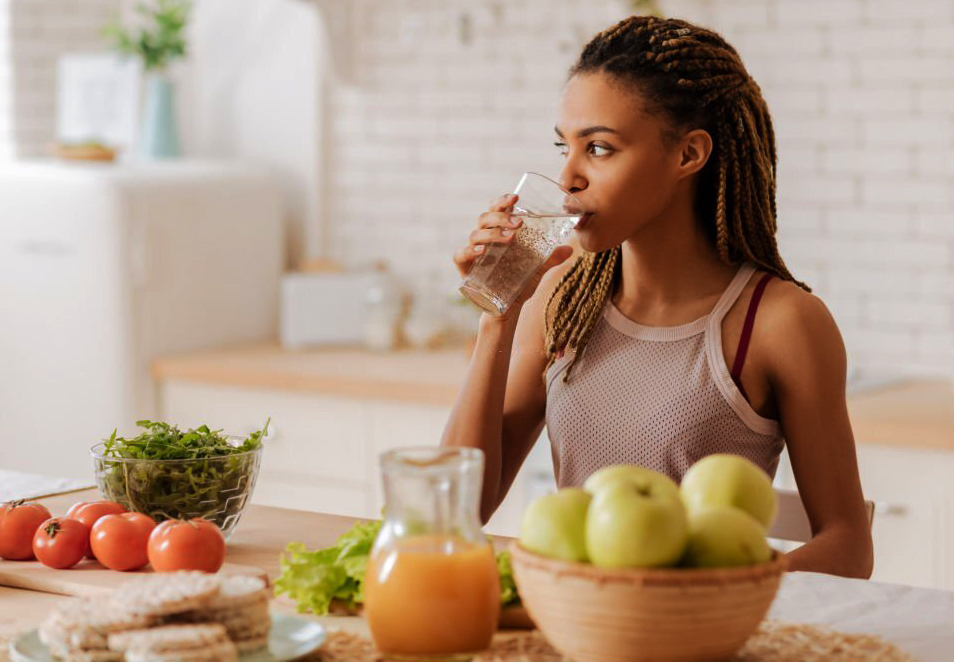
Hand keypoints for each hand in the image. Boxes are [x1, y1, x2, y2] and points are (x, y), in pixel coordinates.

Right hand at [454, 193, 574, 319]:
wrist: (507, 310)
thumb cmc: (518, 284)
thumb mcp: (537, 271)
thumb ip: (550, 259)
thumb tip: (570, 249)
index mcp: (498, 233)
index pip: (496, 210)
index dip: (503, 201)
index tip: (516, 197)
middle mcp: (484, 239)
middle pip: (485, 218)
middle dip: (501, 216)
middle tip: (519, 223)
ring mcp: (473, 254)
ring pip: (475, 234)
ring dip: (492, 233)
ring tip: (510, 238)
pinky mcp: (465, 270)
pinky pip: (461, 255)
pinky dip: (470, 251)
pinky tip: (483, 250)